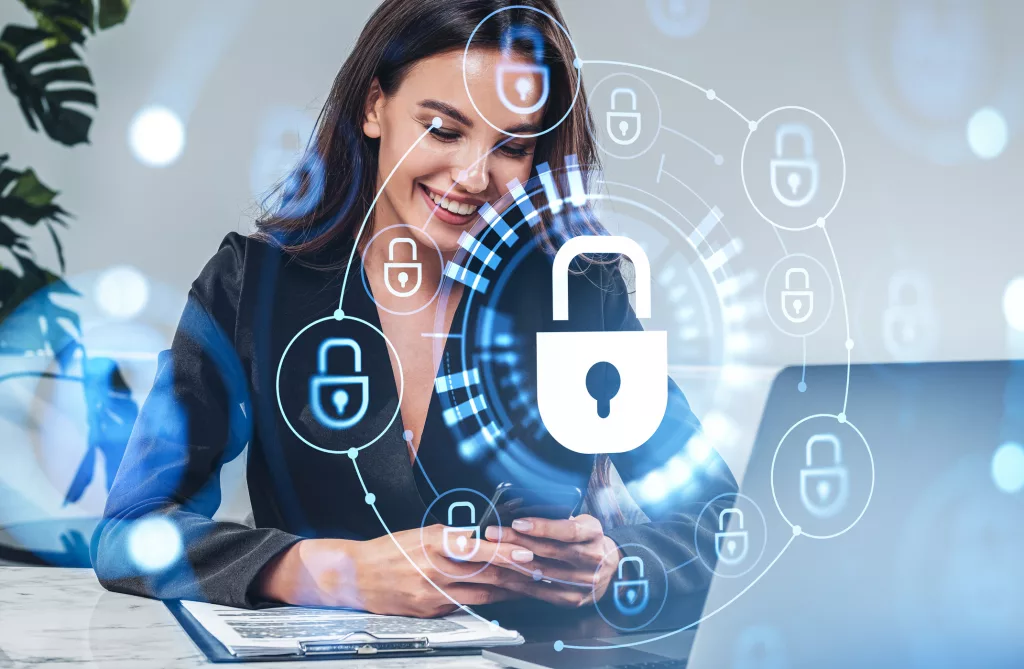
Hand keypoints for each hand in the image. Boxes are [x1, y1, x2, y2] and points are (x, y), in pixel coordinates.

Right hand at [258, 525, 537, 616]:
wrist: (356, 576)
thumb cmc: (390, 550)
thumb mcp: (421, 532)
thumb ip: (453, 535)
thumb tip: (484, 537)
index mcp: (434, 543)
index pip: (477, 548)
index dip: (505, 552)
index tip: (527, 552)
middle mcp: (436, 569)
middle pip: (485, 574)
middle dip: (517, 574)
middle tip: (541, 571)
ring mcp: (434, 594)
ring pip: (481, 594)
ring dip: (508, 590)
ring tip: (530, 585)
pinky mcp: (431, 611)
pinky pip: (466, 606)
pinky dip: (486, 600)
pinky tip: (502, 597)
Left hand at [484, 515, 622, 607]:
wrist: (610, 569)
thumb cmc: (586, 539)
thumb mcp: (580, 522)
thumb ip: (557, 519)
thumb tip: (517, 510)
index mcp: (594, 533)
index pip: (568, 531)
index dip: (542, 527)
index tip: (517, 521)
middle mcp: (592, 559)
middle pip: (550, 551)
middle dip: (517, 541)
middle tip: (492, 533)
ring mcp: (583, 582)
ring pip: (542, 572)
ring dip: (512, 562)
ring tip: (491, 553)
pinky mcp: (574, 599)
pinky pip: (541, 592)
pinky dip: (519, 582)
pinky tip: (502, 573)